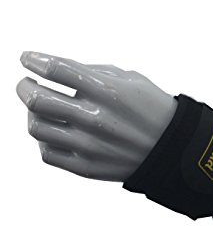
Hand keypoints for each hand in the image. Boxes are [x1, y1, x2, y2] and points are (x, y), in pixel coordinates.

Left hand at [16, 51, 177, 180]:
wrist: (173, 148)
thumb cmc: (154, 110)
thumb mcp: (132, 80)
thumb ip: (93, 72)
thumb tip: (57, 71)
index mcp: (108, 91)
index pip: (55, 69)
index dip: (33, 59)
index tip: (27, 58)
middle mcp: (95, 118)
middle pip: (36, 99)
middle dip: (24, 86)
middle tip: (26, 83)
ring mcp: (89, 146)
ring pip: (36, 127)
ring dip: (32, 113)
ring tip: (41, 109)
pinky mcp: (87, 167)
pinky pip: (47, 153)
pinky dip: (44, 139)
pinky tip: (54, 131)